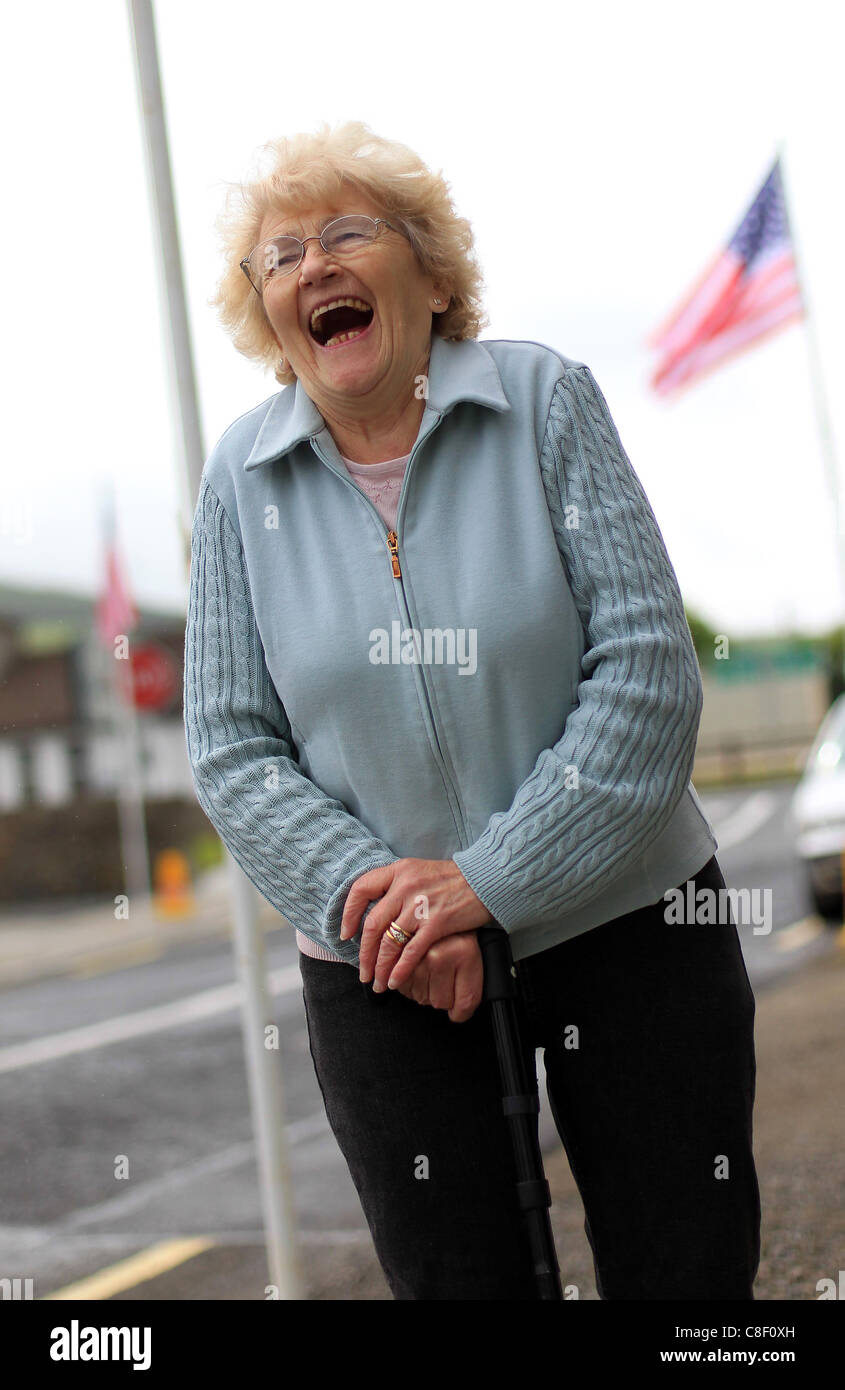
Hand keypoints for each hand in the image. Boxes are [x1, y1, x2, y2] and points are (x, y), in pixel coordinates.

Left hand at [340, 857, 492, 991]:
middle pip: (373, 924)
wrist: (485, 879)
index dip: (349, 914)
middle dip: (364, 953)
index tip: (346, 934)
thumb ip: (399, 886)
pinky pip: (411, 952)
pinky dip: (400, 969)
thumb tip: (378, 911)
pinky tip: (395, 981)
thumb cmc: (454, 878)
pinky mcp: (437, 923)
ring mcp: (420, 905)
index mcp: (399, 870)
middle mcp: (405, 886)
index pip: (362, 889)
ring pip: (389, 942)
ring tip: (377, 982)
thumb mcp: (420, 871)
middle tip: (363, 972)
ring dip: (380, 967)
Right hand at [394, 932, 483, 1022]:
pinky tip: (415, 972)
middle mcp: (441, 956)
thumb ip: (468, 987)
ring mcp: (418, 955)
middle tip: (444, 980)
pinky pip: (403, 987)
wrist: (436, 910)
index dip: (461, 1012)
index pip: (466, 1002)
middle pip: (441, 1003)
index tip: (458, 1010)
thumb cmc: (455, 935)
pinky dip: (408, 985)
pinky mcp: (399, 955)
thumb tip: (454, 1014)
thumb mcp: (472, 955)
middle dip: (442, 998)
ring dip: (424, 992)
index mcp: (465, 955)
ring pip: (421, 998)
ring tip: (430, 973)